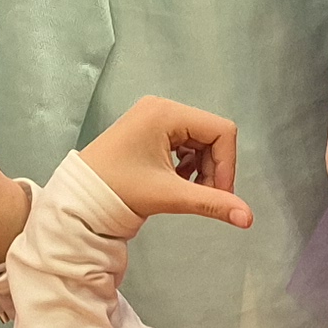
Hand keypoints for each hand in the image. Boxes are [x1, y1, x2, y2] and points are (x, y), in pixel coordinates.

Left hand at [80, 97, 252, 231]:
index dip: (227, 164)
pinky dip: (188, 165)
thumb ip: (212, 203)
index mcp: (167, 113)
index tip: (220, 195)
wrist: (79, 199)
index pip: (222, 131)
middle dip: (214, 168)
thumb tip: (249, 219)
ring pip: (200, 141)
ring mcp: (155, 117)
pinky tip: (176, 182)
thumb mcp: (169, 195)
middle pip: (212, 135)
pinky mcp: (150, 130)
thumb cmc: (118, 191)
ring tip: (187, 192)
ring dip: (202, 169)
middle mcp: (163, 108)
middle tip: (204, 197)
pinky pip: (184, 143)